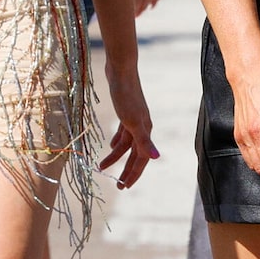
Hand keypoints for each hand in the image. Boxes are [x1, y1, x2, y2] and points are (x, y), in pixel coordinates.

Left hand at [98, 54, 156, 189]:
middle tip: (118, 185)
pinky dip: (117, 141)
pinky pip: (123, 133)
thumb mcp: (132, 121)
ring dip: (116, 156)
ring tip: (102, 166)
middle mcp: (142, 127)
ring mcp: (134, 119)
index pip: (141, 159)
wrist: (121, 71)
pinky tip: (111, 145)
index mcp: (145, 131)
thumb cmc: (125, 96)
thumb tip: (157, 158)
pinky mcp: (126, 112)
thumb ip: (144, 141)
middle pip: (135, 155)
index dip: (133, 174)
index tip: (125, 187)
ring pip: (126, 144)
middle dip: (126, 170)